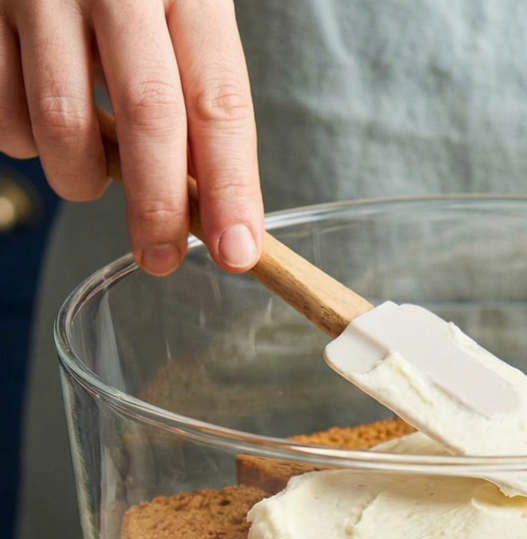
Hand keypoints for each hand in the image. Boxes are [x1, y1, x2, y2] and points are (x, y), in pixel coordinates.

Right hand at [0, 0, 261, 275]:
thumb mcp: (182, 15)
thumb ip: (195, 93)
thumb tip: (209, 201)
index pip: (219, 101)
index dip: (230, 186)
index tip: (236, 250)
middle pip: (148, 113)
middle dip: (158, 206)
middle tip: (161, 258)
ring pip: (63, 119)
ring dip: (81, 178)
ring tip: (88, 183)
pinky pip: (4, 108)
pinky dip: (26, 142)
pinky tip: (42, 131)